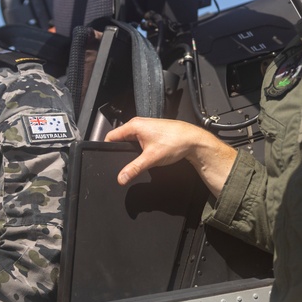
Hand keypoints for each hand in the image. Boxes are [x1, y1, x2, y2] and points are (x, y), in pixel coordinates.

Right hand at [104, 117, 235, 195]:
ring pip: (131, 140)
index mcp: (134, 125)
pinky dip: (140, 149)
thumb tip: (121, 178)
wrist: (194, 140)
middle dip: (120, 151)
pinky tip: (146, 156)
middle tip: (123, 163)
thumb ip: (134, 169)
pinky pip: (140, 140)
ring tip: (137, 159)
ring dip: (132, 150)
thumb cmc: (175, 142)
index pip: (111, 136)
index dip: (107, 148)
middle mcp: (139, 124)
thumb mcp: (151, 158)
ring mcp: (146, 127)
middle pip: (120, 138)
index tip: (107, 159)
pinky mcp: (153, 132)